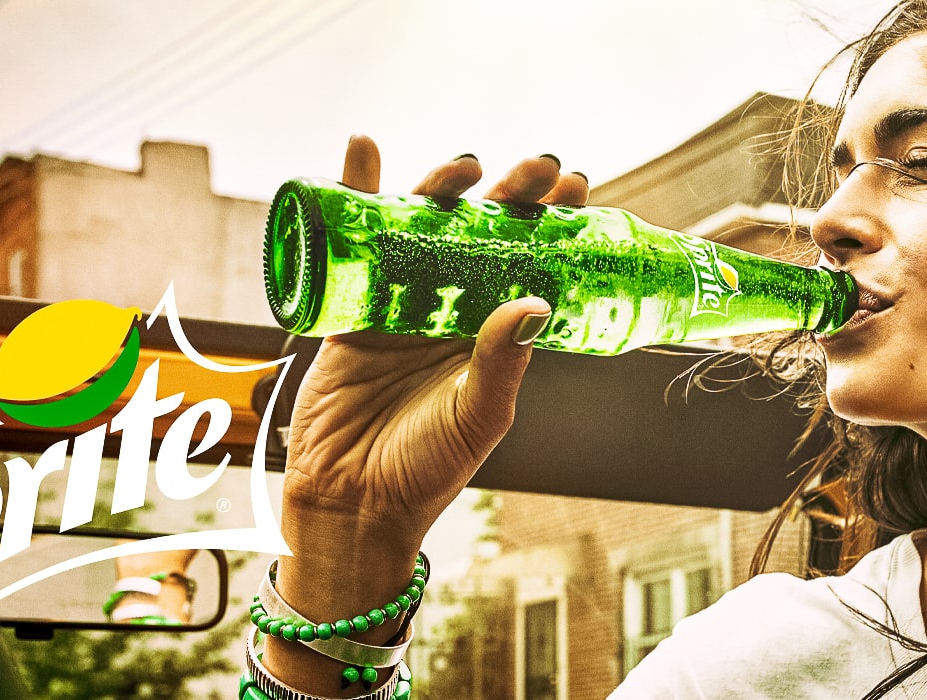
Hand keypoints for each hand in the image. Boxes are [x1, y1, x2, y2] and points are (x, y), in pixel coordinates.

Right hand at [264, 136, 586, 695]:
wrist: (352, 501)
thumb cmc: (425, 469)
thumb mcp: (479, 414)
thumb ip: (504, 362)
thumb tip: (535, 304)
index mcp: (493, 336)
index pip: (532, 265)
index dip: (554, 225)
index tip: (575, 187)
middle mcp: (450, 312)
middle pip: (482, 235)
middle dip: (510, 196)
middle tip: (535, 167)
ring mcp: (399, 306)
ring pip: (422, 229)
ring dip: (442, 187)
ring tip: (466, 165)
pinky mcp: (350, 308)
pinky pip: (352, 243)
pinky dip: (355, 192)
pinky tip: (364, 151)